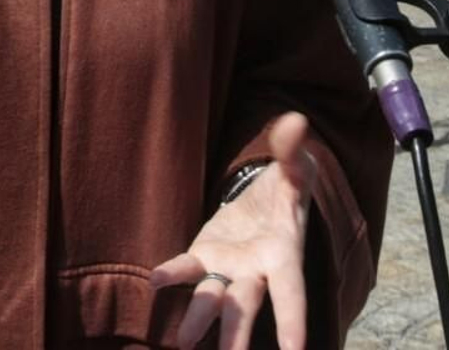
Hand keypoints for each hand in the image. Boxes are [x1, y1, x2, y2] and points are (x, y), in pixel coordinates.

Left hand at [150, 112, 317, 349]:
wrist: (268, 198)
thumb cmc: (289, 187)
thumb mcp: (295, 168)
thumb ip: (291, 149)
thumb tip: (295, 121)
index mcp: (285, 254)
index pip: (292, 293)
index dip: (292, 322)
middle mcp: (257, 270)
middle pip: (246, 306)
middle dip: (235, 335)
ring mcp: (230, 267)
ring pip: (214, 299)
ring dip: (198, 322)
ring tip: (182, 345)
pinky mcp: (206, 255)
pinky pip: (188, 268)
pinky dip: (172, 275)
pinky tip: (153, 284)